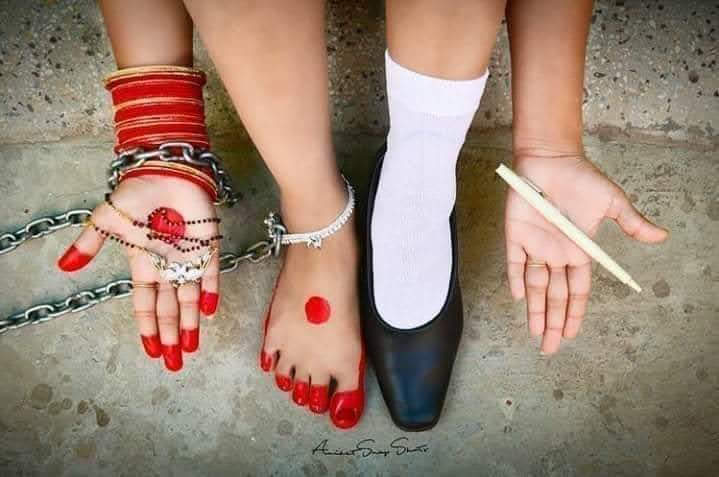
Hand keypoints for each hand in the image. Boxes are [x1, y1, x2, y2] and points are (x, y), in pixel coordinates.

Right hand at [57, 175, 220, 370]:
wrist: (162, 168)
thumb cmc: (135, 193)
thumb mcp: (106, 220)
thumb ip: (89, 243)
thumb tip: (65, 266)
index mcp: (143, 263)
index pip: (145, 303)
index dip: (148, 327)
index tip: (152, 351)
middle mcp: (167, 265)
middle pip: (169, 307)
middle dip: (171, 335)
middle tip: (174, 363)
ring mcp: (188, 256)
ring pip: (189, 297)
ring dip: (190, 323)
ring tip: (190, 348)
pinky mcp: (208, 244)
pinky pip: (210, 272)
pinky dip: (209, 290)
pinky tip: (207, 311)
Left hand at [504, 154, 667, 353]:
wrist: (552, 159)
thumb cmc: (581, 180)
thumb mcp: (611, 202)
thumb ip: (631, 222)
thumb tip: (661, 236)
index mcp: (578, 251)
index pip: (576, 291)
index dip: (573, 313)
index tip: (571, 335)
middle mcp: (556, 254)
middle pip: (555, 296)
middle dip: (553, 323)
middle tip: (550, 349)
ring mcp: (535, 246)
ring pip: (535, 286)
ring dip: (535, 310)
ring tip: (536, 335)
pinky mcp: (515, 234)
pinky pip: (514, 263)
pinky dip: (516, 279)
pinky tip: (519, 298)